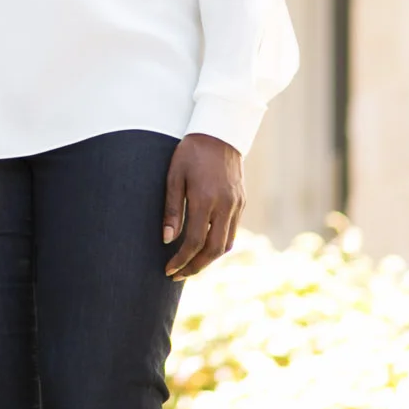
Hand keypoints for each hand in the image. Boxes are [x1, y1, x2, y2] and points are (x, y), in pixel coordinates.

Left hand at [162, 134, 243, 278]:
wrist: (220, 133)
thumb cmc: (190, 153)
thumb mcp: (174, 176)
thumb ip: (171, 209)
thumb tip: (167, 239)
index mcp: (205, 200)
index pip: (194, 241)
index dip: (181, 260)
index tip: (169, 270)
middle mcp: (225, 206)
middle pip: (213, 250)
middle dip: (195, 267)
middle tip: (178, 275)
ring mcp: (236, 205)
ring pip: (226, 244)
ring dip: (209, 259)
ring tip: (191, 266)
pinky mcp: (241, 202)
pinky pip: (232, 232)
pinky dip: (219, 245)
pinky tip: (205, 247)